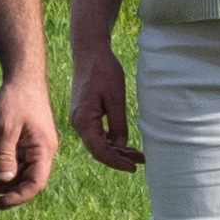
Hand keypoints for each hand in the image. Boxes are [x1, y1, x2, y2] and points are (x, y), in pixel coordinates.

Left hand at [0, 72, 61, 208]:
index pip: (35, 184)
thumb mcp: (6, 128)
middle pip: (30, 182)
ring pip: (24, 173)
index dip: (17, 197)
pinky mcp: (30, 141)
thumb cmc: (17, 99)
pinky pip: (21, 162)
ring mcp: (38, 147)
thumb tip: (4, 179)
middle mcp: (44, 152)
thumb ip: (5, 155)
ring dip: (6, 182)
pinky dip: (7, 169)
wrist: (24, 77)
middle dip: (9, 194)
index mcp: (44, 150)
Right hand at [72, 45, 141, 171]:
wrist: (90, 53)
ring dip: (117, 150)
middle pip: (99, 150)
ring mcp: (80, 119)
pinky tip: (126, 144)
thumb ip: (118, 124)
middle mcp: (78, 123)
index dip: (116, 162)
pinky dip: (111, 140)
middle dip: (119, 158)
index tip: (133, 167)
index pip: (99, 151)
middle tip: (140, 162)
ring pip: (99, 143)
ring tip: (138, 155)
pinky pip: (98, 133)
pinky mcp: (85, 114)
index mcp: (84, 120)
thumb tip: (120, 145)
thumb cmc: (104, 71)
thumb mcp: (116, 98)